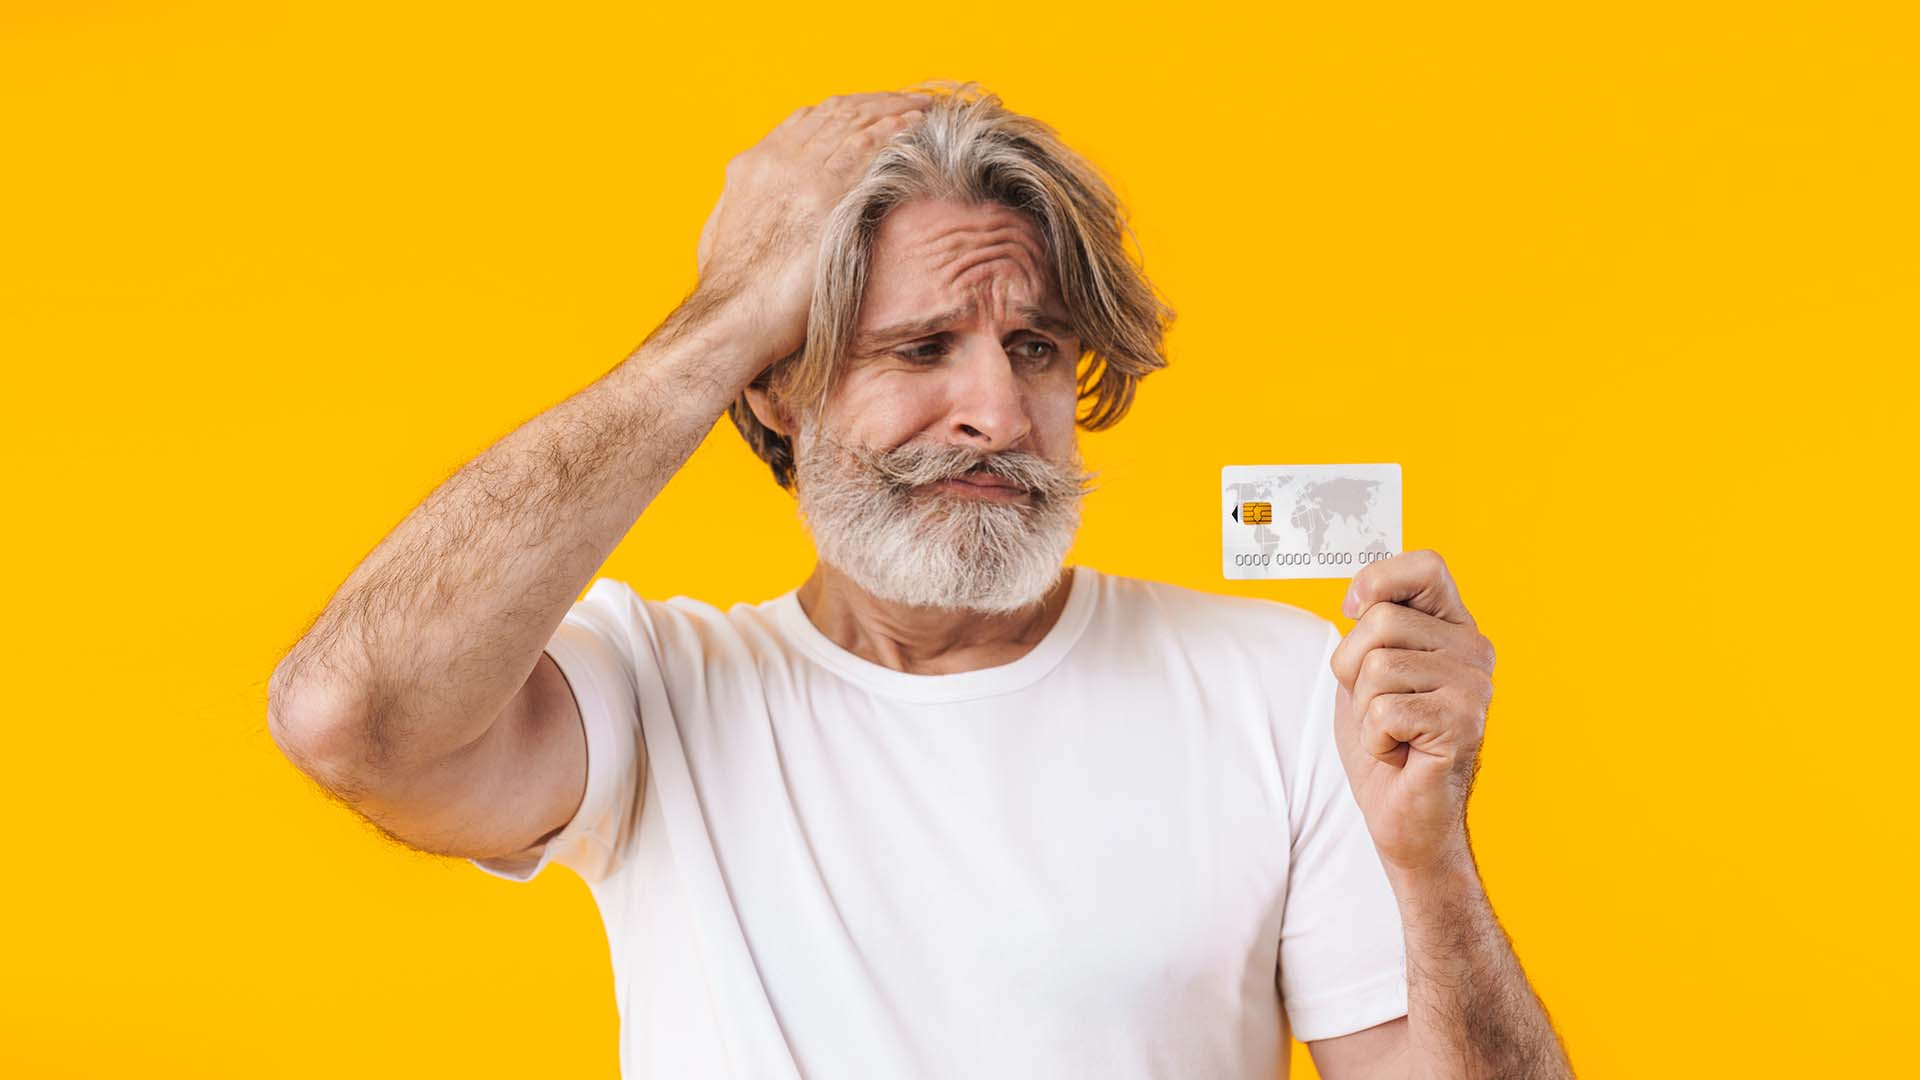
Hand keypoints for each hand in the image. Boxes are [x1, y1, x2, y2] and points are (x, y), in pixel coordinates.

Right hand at [694, 90, 932, 364]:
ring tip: (921, 108)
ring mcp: (802, 174)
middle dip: (874, 104)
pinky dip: (894, 130)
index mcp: (751, 166)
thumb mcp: (724, 235)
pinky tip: (916, 124)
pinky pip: (869, 148)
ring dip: (892, 110)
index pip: (804, 120)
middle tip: (907, 102)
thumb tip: (766, 211)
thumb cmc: (731, 292)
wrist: (734, 315)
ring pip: (855, 122)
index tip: (869, 112)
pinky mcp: (827, 197)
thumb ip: (749, 209)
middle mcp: (776, 160)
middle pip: (834, 113)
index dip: (843, 111)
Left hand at [1328, 549, 1496, 879]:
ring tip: (1393, 733)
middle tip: (1379, 708)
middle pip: (1379, 620)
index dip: (1378, 579)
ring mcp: (1474, 687)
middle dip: (1352, 669)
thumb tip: (1358, 593)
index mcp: (1454, 629)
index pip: (1426, 566)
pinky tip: (1399, 754)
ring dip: (1364, 709)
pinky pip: (1384, 710)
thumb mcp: (1366, 670)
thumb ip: (1370, 626)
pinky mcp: (1463, 724)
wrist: (1404, 816)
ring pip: (1376, 666)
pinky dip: (1375, 739)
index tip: (1353, 609)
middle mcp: (1474, 650)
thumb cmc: (1385, 742)